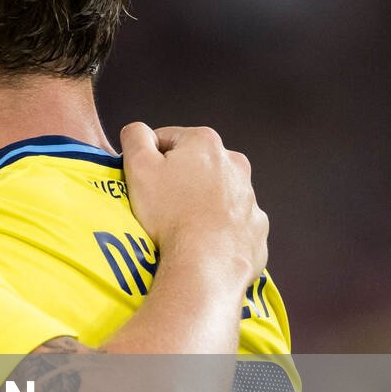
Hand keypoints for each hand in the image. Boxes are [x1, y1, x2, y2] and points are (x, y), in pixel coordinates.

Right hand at [121, 122, 267, 289]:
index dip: (148, 160)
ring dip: (196, 202)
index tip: (143, 182)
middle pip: (193, 165)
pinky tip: (199, 240)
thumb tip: (137, 130)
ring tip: (178, 225)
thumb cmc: (171, 214)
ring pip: (213, 192)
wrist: (207, 261)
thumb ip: (135, 137)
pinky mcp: (254, 225)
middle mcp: (233, 163)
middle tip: (158, 204)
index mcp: (205, 143)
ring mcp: (249, 195)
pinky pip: (229, 221)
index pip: (166, 139)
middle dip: (176, 180)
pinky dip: (215, 227)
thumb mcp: (138, 167)